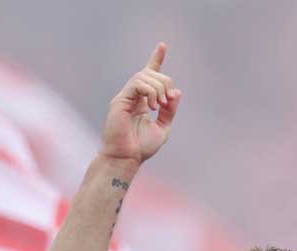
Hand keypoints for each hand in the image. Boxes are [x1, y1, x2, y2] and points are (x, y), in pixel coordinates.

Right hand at [99, 43, 180, 165]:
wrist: (126, 158)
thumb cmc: (140, 148)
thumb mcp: (162, 128)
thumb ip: (169, 111)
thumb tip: (177, 92)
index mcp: (142, 101)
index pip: (149, 75)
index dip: (156, 59)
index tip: (162, 45)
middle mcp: (132, 96)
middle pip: (152, 74)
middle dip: (165, 83)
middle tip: (168, 101)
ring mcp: (125, 97)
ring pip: (144, 76)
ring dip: (158, 87)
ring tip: (160, 105)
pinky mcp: (120, 100)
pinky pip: (137, 84)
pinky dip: (149, 91)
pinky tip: (152, 106)